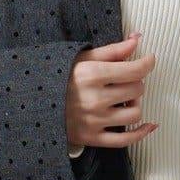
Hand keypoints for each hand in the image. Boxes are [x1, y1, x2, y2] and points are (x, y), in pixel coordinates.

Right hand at [67, 30, 157, 150]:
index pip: (134, 70)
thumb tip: (136, 39)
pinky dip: (141, 133)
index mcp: (92, 75)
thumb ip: (112, 50)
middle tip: (126, 80)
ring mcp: (94, 121)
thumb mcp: (81, 58)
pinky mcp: (92, 138)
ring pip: (135, 114)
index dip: (147, 63)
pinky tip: (149, 125)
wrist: (30, 104)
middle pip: (137, 90)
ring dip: (135, 104)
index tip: (149, 60)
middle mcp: (95, 99)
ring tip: (125, 99)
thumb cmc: (57, 78)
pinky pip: (125, 140)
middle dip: (136, 83)